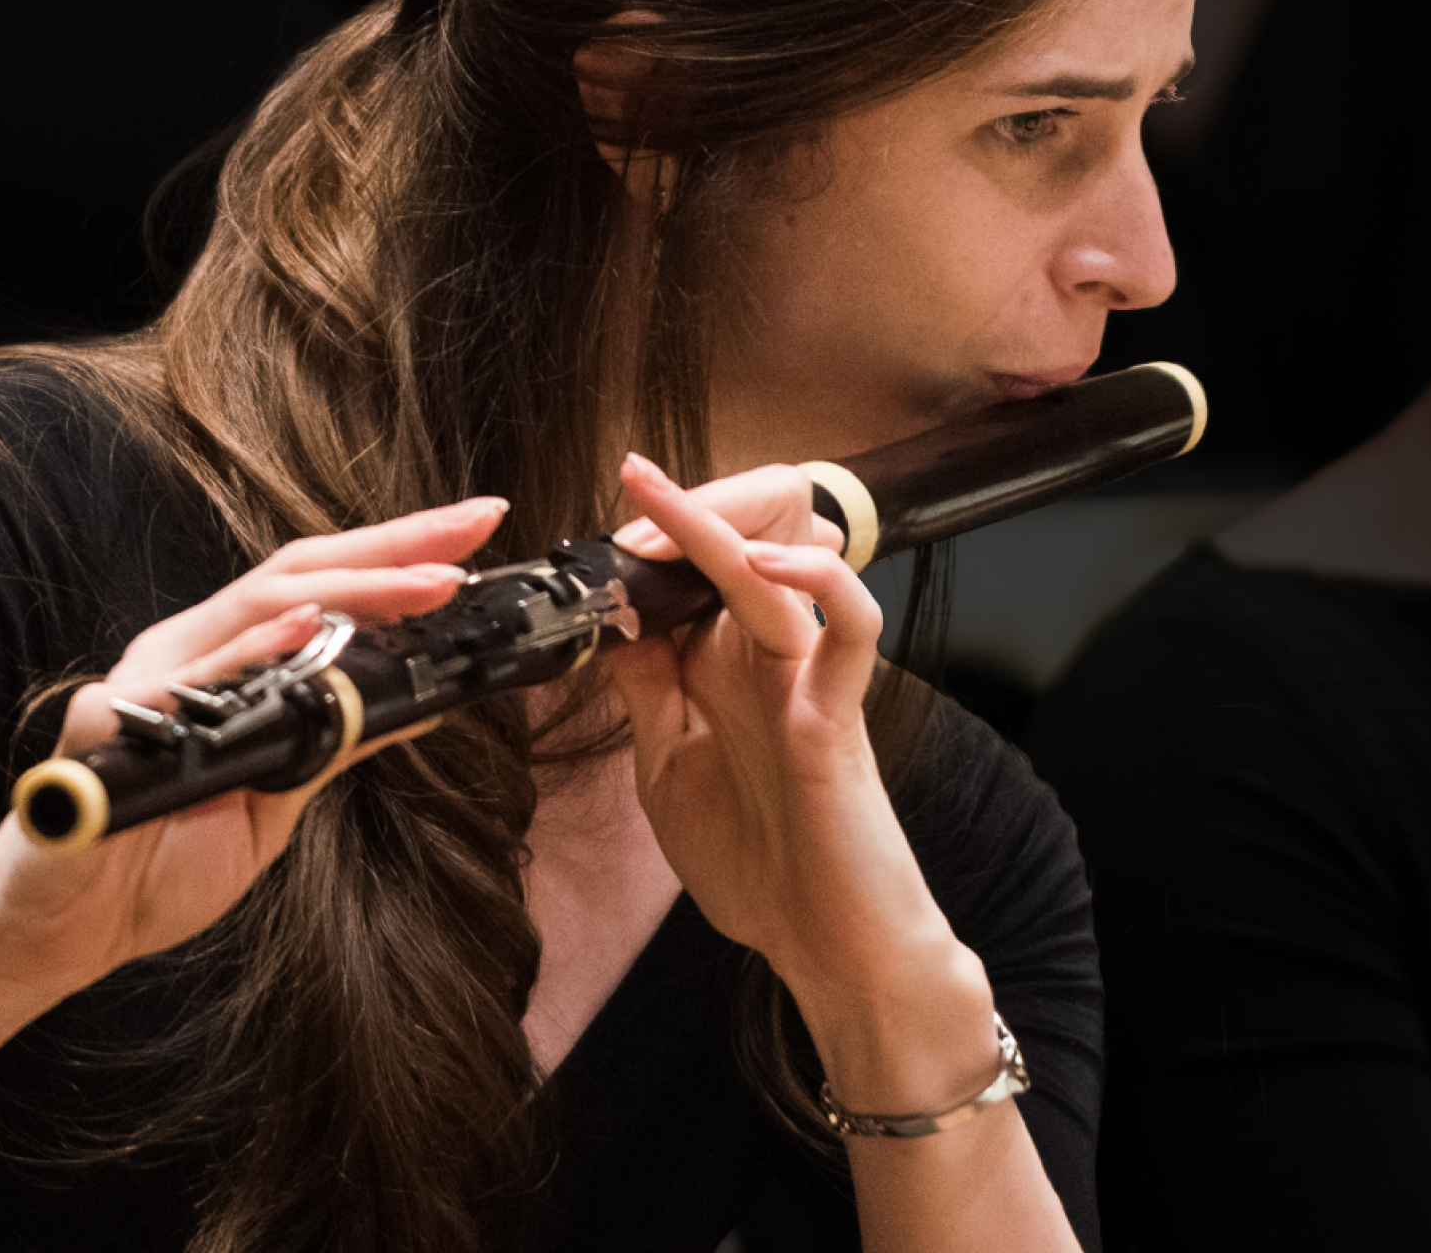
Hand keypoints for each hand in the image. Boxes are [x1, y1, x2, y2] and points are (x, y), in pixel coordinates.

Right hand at [0, 497, 506, 1003]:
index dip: (396, 549)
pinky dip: (246, 659)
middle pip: (293, 575)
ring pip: (248, 612)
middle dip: (392, 546)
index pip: (318, 582)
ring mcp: (141, 682)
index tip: (476, 525)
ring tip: (426, 582)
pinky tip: (303, 643)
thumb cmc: (157, 860)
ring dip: (348, 593)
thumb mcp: (279, 793)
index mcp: (222, 658)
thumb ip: (338, 740)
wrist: (66, 931)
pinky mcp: (101, 730)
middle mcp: (182, 652)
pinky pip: (182, 685)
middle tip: (473, 527)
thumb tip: (429, 697)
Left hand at [604, 455, 997, 1113]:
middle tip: (626, 480)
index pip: (681, 587)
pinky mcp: (838, 715)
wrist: (828, 950)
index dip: (635, 555)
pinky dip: (818, 586)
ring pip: (778, 572)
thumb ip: (646, 696)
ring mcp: (804, 684)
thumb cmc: (760, 869)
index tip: (579, 541)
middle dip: (678, 516)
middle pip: (728, 561)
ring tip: (661, 496)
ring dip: (720, 528)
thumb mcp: (668, 770)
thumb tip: (609, 629)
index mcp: (720, 676)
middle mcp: (765, 665)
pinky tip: (764, 566)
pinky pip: (851, 629)